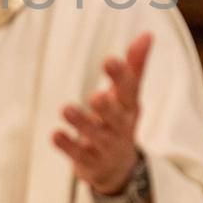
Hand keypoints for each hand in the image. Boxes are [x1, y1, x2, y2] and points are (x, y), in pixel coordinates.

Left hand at [51, 32, 151, 195]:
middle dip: (106, 107)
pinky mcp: (89, 161)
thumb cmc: (119, 120)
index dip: (120, 76)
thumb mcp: (128, 96)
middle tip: (96, 96)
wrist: (117, 168)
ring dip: (82, 123)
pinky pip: (78, 154)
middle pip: (115, 117)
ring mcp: (105, 146)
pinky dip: (66, 146)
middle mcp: (119, 127)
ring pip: (95, 136)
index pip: (128, 91)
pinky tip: (54, 135)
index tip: (109, 60)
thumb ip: (135, 66)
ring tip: (66, 109)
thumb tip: (147, 34)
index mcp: (129, 107)